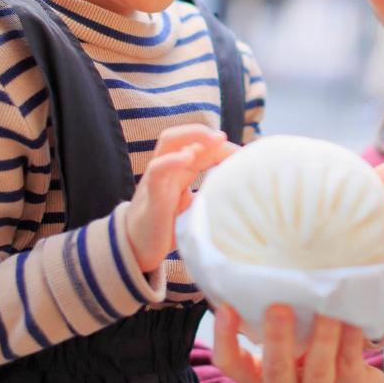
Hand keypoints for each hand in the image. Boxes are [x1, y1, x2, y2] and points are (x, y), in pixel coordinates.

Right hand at [126, 124, 236, 271]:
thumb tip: (240, 195)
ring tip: (214, 139)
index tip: (245, 155)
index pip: (200, 148)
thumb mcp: (194, 209)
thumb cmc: (167, 228)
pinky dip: (171, 160)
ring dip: (192, 135)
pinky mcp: (150, 194)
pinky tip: (187, 158)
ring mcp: (157, 178)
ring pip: (168, 142)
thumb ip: (209, 197)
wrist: (138, 250)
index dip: (221, 147)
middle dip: (204, 133)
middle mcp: (168, 169)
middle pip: (182, 137)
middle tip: (225, 137)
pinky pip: (157, 170)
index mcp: (180, 171)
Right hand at [212, 305, 383, 382]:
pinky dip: (351, 340)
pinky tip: (352, 319)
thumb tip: (252, 281)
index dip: (224, 338)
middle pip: (276, 370)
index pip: (231, 365)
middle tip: (278, 306)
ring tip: (324, 311)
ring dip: (321, 338)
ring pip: (318, 370)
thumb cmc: (308, 364)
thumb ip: (267, 332)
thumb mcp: (283, 355)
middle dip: (277, 337)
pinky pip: (350, 364)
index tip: (225, 307)